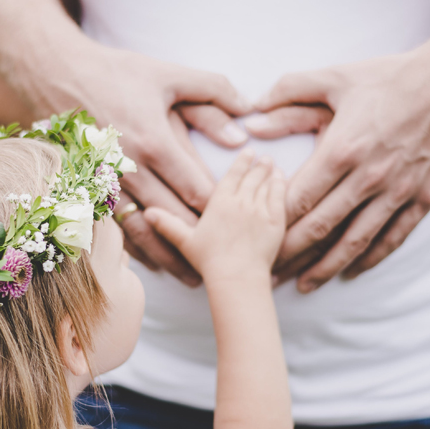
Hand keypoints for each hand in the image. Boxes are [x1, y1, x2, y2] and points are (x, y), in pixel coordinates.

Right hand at [31, 43, 251, 284]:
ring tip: (191, 277)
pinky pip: (117, 228)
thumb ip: (212, 94)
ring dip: (168, 256)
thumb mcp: (169, 76)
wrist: (57, 76)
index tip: (239, 226)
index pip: (195, 188)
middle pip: (173, 217)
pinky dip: (136, 249)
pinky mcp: (93, 188)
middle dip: (199, 242)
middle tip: (223, 262)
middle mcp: (132, 169)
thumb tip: (245, 123)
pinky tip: (154, 263)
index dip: (218, 211)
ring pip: (144, 231)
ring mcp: (109, 183)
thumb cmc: (117, 75)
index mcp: (155, 142)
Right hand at [144, 149, 286, 279]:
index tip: (247, 151)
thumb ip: (168, 224)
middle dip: (258, 165)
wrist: (236, 277)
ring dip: (270, 172)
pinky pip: (280, 196)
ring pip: (266, 183)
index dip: (241, 162)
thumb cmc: (210, 262)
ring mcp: (259, 209)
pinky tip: (282, 179)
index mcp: (219, 202)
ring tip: (273, 164)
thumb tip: (147, 213)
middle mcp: (240, 201)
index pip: (232, 175)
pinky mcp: (275, 221)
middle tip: (263, 156)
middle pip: (251, 177)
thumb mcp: (185, 241)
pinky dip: (281, 185)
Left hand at [250, 51, 429, 292]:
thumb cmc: (390, 77)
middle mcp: (369, 177)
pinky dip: (370, 258)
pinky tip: (351, 272)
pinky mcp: (423, 197)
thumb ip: (289, 92)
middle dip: (290, 255)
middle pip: (320, 228)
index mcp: (342, 150)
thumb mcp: (336, 77)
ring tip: (303, 285)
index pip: (299, 200)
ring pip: (355, 241)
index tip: (255, 240)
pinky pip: (393, 237)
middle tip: (270, 273)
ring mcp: (398, 191)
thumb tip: (251, 112)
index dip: (273, 225)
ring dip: (326, 267)